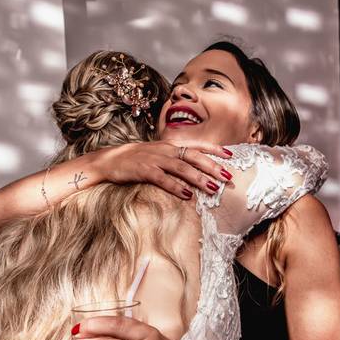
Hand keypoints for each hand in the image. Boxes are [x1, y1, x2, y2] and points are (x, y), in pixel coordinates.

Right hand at [93, 140, 233, 198]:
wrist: (109, 160)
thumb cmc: (136, 159)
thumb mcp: (158, 154)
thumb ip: (175, 158)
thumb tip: (194, 168)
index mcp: (170, 145)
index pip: (197, 145)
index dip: (214, 149)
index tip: (231, 155)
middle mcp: (165, 150)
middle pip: (193, 157)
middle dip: (212, 166)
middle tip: (228, 177)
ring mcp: (154, 160)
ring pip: (181, 168)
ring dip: (198, 178)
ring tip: (212, 188)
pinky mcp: (144, 171)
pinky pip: (163, 179)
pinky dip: (176, 187)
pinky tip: (187, 195)